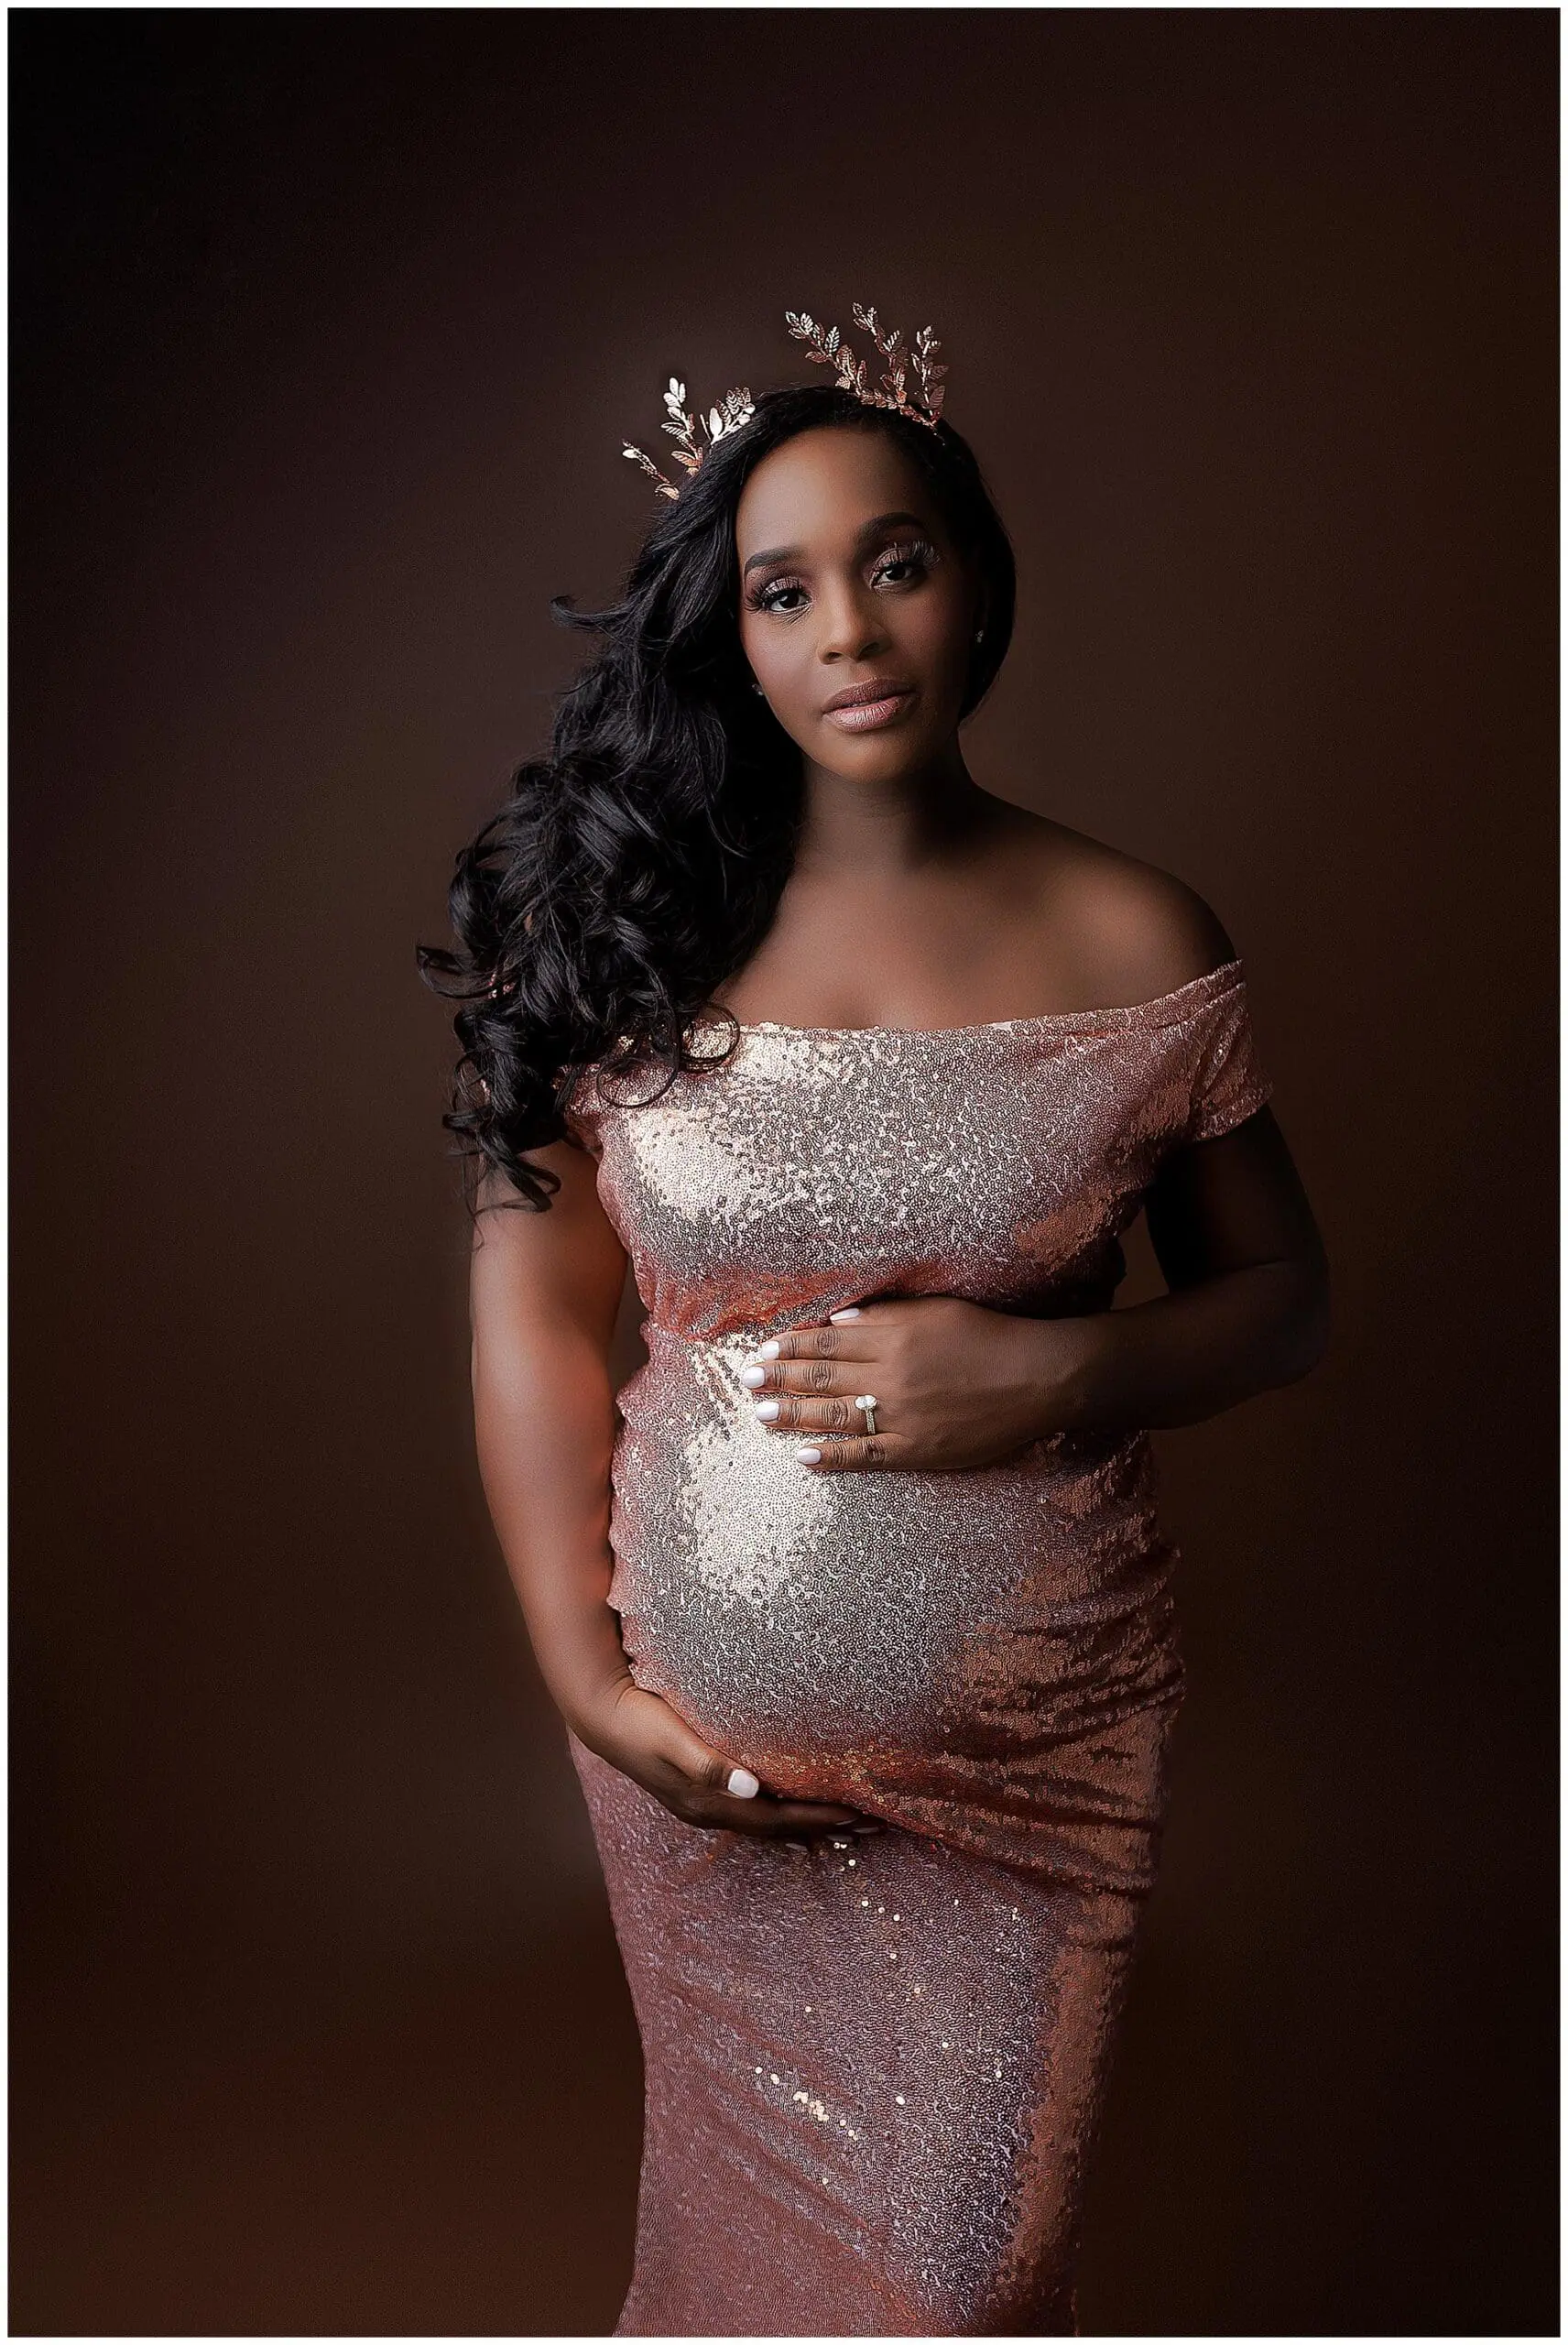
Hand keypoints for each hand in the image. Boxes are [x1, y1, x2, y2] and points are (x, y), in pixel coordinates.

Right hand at [570, 1673, 881, 1842]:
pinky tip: (797, 1804)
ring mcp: (705, 1805)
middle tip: (874, 1825)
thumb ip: (709, 1764)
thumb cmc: (640, 1719)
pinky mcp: (701, 1791)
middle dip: (826, 1827)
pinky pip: (755, 1812)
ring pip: (769, 1823)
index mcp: (709, 1803)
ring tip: (848, 1821)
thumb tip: (750, 1787)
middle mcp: (711, 1811)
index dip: (819, 1818)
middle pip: (779, 1828)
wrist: (601, 1715)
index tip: (860, 1815)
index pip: (777, 1818)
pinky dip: (784, 1813)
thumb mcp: (673, 1739)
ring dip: (809, 1823)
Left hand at [738, 1295, 1092, 1472]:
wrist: (1038, 1378)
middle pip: (822, 1377)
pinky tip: (803, 1457)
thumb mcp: (936, 1311)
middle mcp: (891, 1376)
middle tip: (747, 1380)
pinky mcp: (918, 1450)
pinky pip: (867, 1456)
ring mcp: (903, 1416)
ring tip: (761, 1414)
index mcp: (894, 1336)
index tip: (762, 1348)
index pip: (827, 1342)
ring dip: (793, 1416)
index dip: (790, 1346)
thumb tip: (837, 1323)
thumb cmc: (989, 1336)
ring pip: (835, 1415)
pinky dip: (833, 1457)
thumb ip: (885, 1317)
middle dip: (779, 1378)